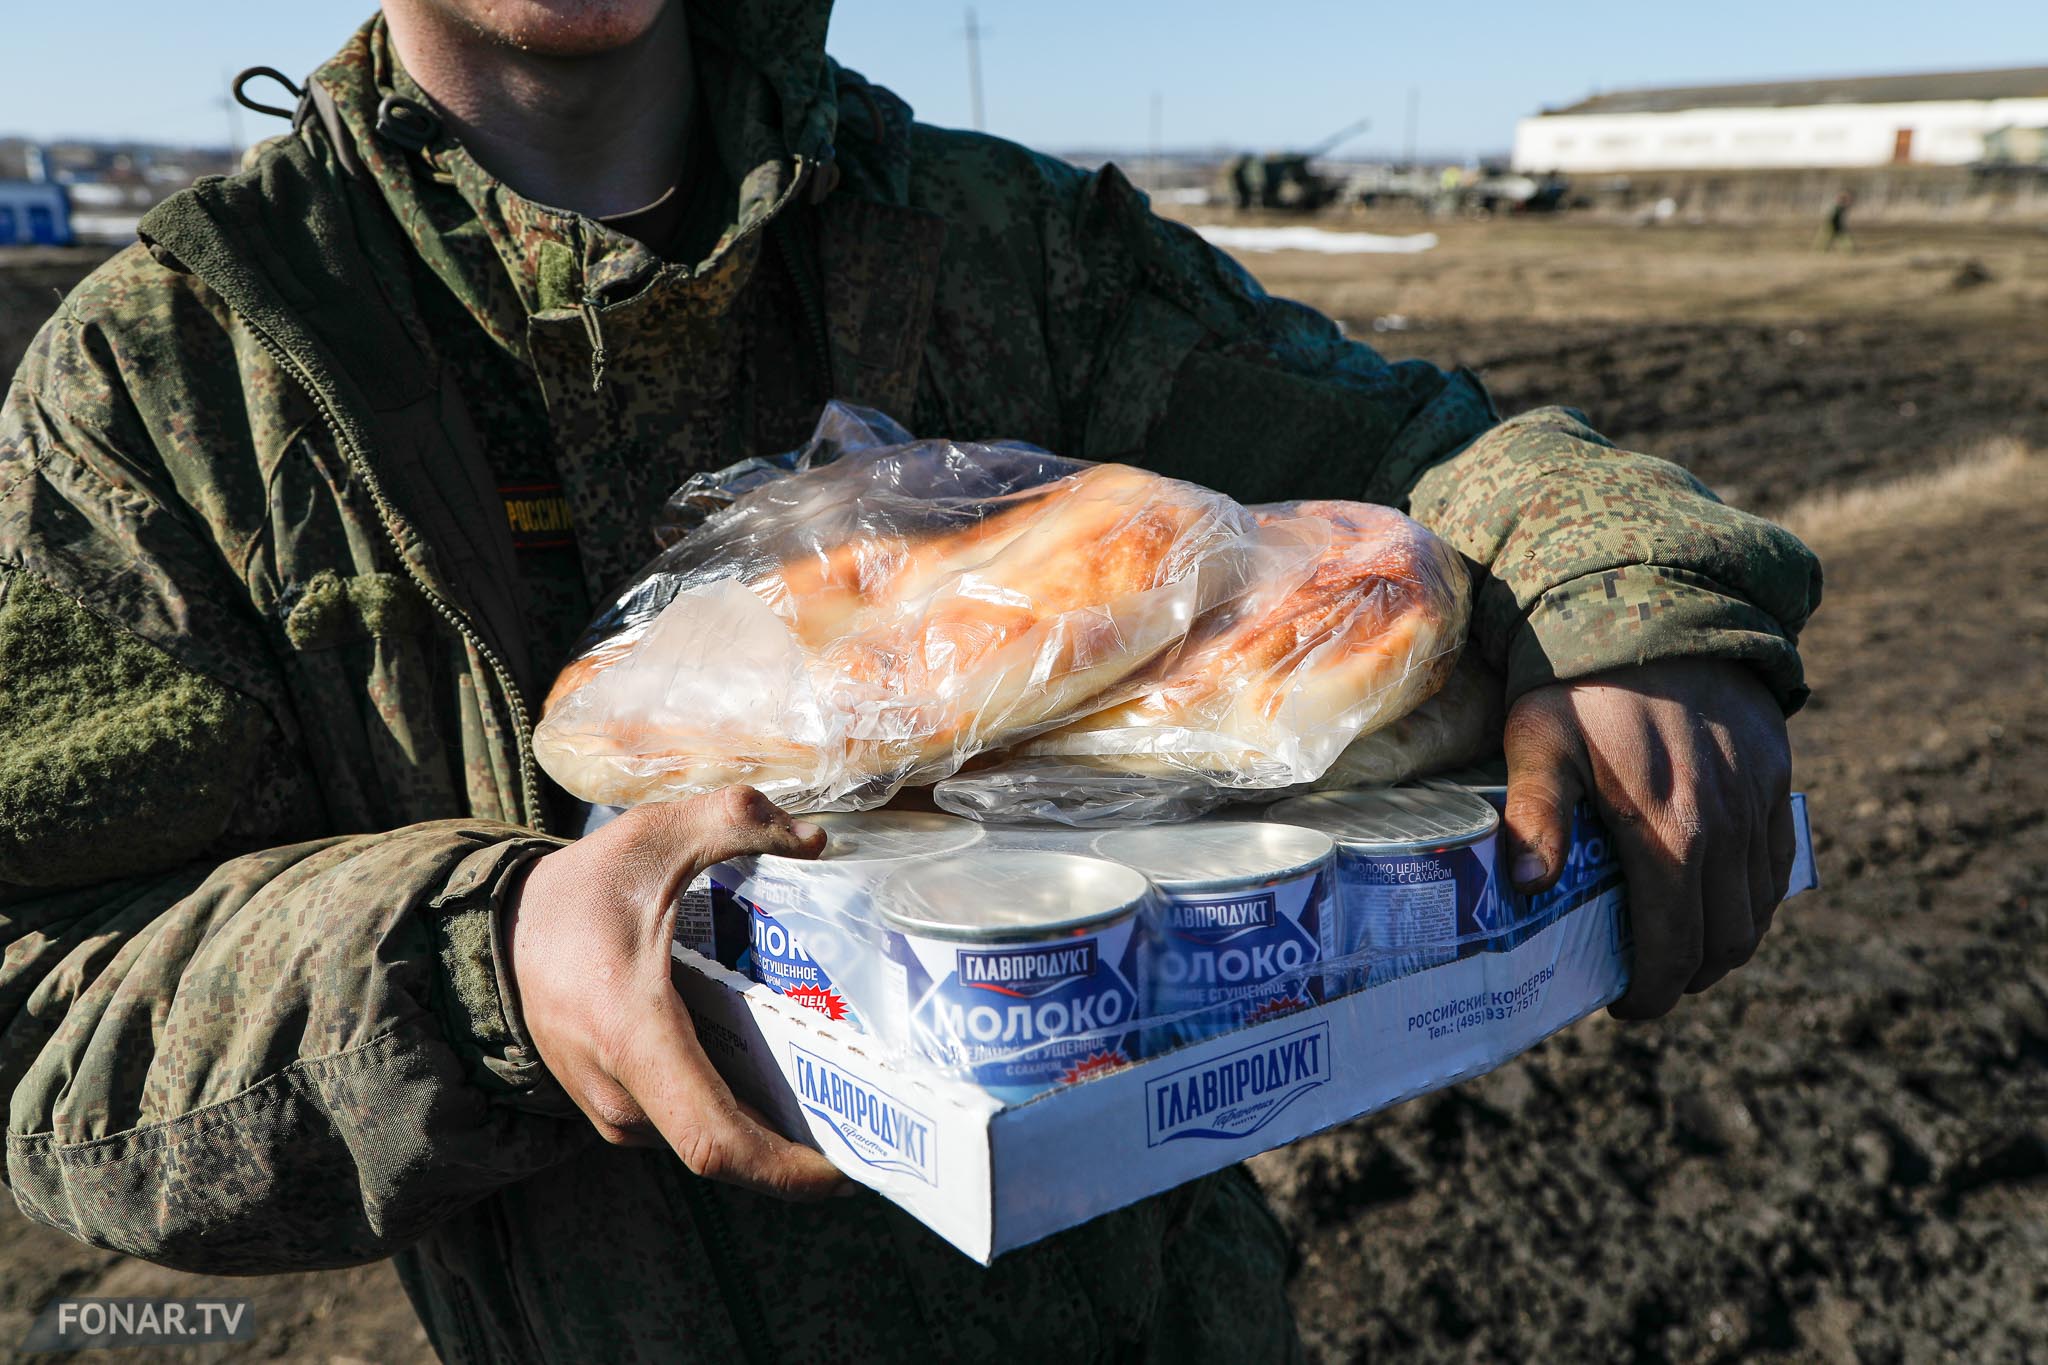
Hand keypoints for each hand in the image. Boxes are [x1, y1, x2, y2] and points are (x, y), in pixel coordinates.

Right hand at [505, 786, 846, 1198]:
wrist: (496, 931)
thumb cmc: (578, 891)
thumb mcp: (654, 836)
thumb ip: (735, 820)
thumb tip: (814, 840)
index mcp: (633, 1036)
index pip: (714, 1139)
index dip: (783, 1169)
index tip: (846, 1169)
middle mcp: (620, 1093)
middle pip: (724, 1148)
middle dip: (797, 1149)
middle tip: (871, 1120)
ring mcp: (612, 1110)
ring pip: (707, 1139)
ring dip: (768, 1128)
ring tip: (839, 1095)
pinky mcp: (615, 1107)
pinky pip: (686, 1125)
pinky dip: (736, 1113)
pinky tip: (782, 1079)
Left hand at [1502, 658, 1794, 1019]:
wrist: (1655, 602)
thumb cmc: (1579, 681)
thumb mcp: (1539, 740)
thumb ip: (1535, 814)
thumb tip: (1525, 887)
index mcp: (1671, 833)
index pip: (1675, 948)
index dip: (1654, 992)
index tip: (1626, 1006)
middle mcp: (1728, 828)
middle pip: (1725, 941)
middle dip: (1688, 976)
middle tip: (1648, 981)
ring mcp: (1759, 803)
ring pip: (1758, 908)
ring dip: (1723, 942)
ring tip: (1678, 948)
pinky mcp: (1775, 776)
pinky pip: (1778, 861)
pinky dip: (1755, 897)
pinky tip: (1719, 898)